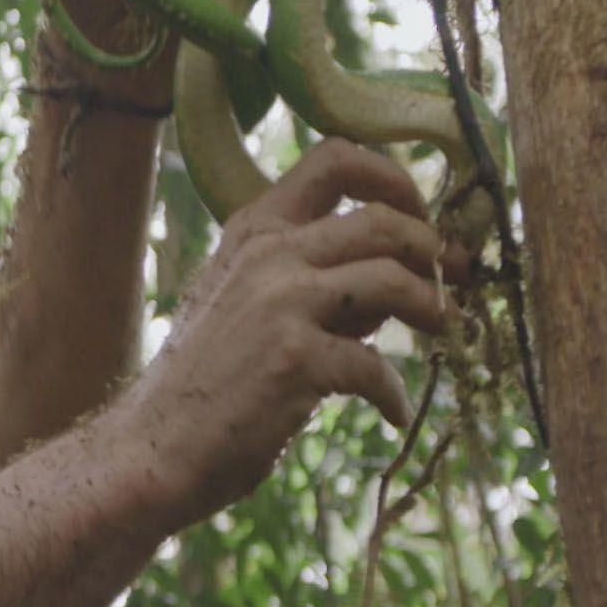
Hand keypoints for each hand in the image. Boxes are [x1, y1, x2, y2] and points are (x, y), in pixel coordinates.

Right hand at [110, 140, 472, 526]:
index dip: (394, 179)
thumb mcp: (244, 304)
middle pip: (383, 220)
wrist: (153, 447)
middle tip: (452, 280)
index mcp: (252, 231)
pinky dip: (395, 393)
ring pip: (395, 278)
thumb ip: (310, 278)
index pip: (334, 159)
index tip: (418, 215)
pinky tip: (393, 412)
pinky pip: (378, 366)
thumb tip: (395, 276)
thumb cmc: (202, 381)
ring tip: (441, 333)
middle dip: (433, 250)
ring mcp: (280, 304)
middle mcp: (266, 254)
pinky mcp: (296, 359)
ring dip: (434, 308)